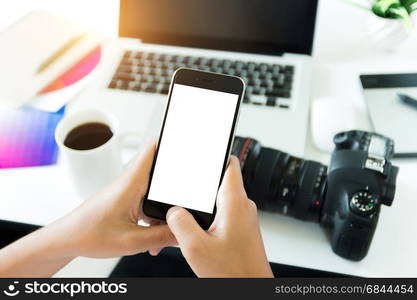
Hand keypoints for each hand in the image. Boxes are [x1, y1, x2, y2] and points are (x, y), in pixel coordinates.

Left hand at [0, 142, 176, 276]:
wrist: (66, 240)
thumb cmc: (88, 234)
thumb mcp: (131, 241)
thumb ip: (162, 236)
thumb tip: (183, 232)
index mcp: (131, 183)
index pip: (153, 149)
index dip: (171, 142)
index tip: (186, 144)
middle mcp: (131, 183)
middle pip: (162, 174)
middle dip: (175, 190)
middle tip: (186, 205)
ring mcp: (129, 192)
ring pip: (155, 194)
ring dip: (163, 210)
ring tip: (166, 231)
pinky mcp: (127, 202)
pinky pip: (147, 205)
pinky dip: (154, 218)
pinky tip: (153, 235)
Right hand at [166, 156, 272, 277]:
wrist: (251, 289)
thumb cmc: (235, 273)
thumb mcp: (196, 248)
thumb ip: (180, 224)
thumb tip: (173, 211)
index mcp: (234, 203)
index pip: (229, 164)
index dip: (215, 153)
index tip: (202, 148)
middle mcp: (242, 206)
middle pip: (219, 181)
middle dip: (200, 184)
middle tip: (183, 188)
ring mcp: (243, 218)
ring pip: (219, 199)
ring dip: (203, 204)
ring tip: (186, 213)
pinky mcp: (241, 228)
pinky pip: (223, 213)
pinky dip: (208, 216)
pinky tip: (195, 230)